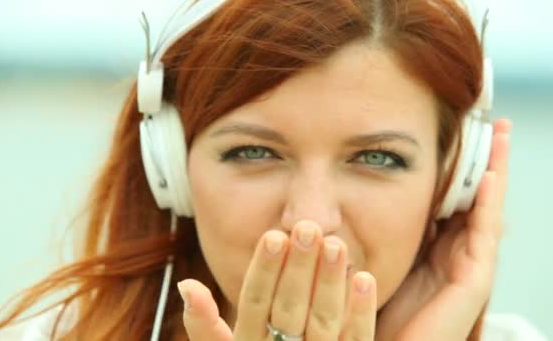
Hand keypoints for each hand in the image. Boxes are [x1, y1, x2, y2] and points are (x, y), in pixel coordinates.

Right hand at [178, 221, 377, 339]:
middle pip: (289, 308)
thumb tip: (187, 284)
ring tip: (336, 244)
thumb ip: (203, 325)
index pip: (254, 303)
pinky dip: (361, 313)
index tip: (274, 236)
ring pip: (323, 322)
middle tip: (308, 228)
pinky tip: (365, 278)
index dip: (264, 271)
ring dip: (330, 283)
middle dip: (299, 268)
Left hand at [374, 119, 511, 340]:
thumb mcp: (371, 260)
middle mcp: (455, 253)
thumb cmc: (372, 309)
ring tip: (501, 136)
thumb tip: (350, 198)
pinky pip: (484, 236)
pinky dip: (488, 206)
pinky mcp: (473, 283)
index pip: (453, 198)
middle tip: (496, 125)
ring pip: (486, 210)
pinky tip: (490, 177)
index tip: (462, 132)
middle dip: (486, 162)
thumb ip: (372, 232)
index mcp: (434, 247)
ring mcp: (468, 267)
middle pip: (475, 198)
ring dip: (496, 173)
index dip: (461, 166)